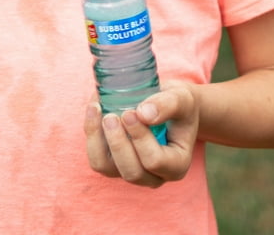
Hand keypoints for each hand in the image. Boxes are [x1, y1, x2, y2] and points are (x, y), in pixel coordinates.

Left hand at [84, 83, 199, 187]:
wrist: (168, 105)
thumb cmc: (179, 104)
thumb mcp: (181, 98)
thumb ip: (167, 104)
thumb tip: (144, 114)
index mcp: (177, 165)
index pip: (155, 162)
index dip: (140, 138)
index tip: (131, 112)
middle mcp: (155, 176)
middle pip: (131, 172)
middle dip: (118, 143)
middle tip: (111, 116)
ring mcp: (132, 171)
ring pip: (106, 168)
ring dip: (97, 140)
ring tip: (96, 109)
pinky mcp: (114, 163)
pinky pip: (97, 158)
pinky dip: (91, 134)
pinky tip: (93, 109)